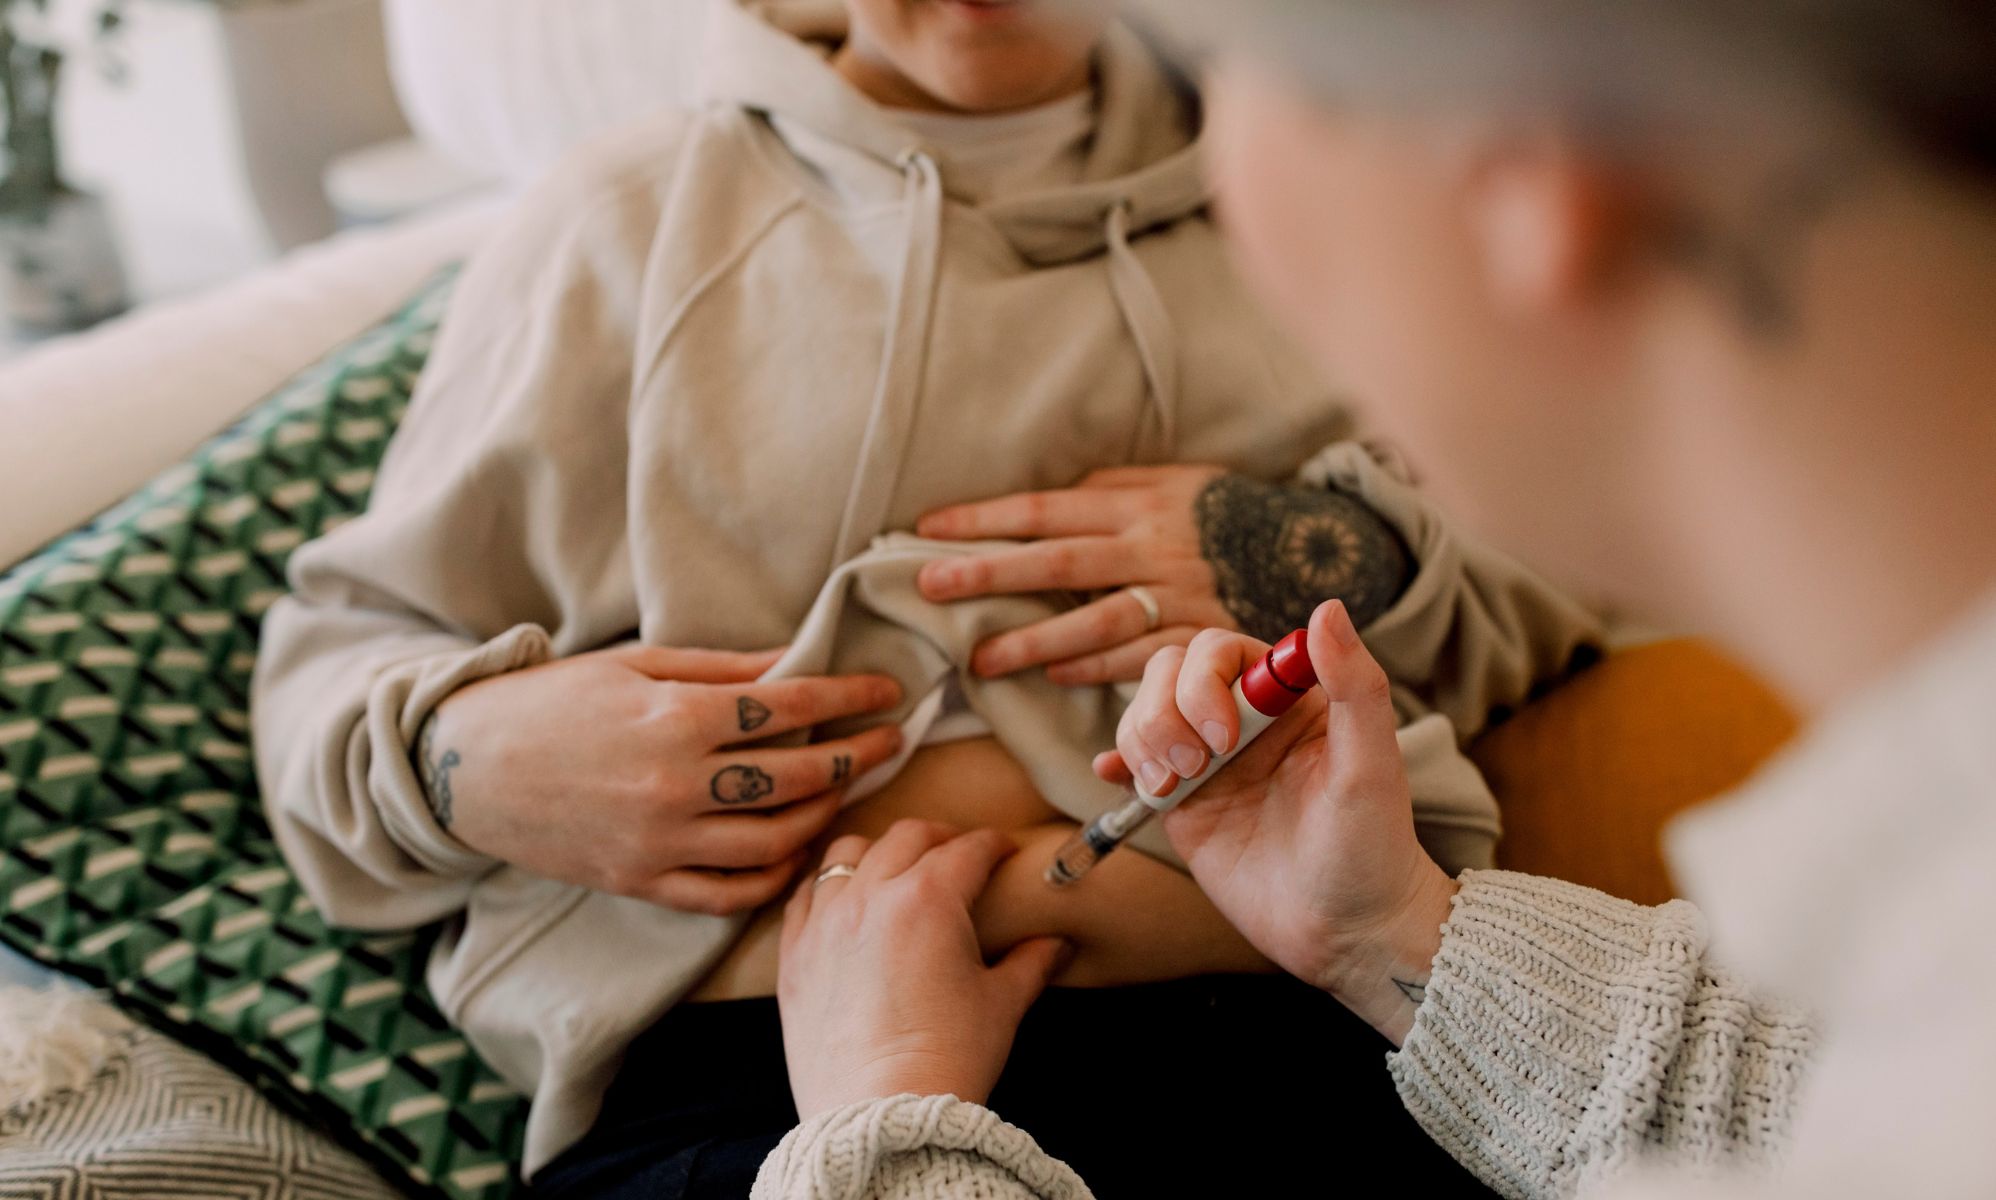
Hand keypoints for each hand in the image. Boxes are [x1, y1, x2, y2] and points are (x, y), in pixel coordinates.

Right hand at [421, 643, 903, 915]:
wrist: (464, 767)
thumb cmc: (551, 702)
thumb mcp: (635, 665)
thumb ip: (722, 669)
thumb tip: (796, 662)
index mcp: (674, 718)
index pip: (789, 708)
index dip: (850, 694)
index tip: (890, 690)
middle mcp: (674, 785)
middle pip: (796, 776)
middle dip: (856, 755)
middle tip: (892, 740)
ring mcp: (658, 842)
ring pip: (774, 841)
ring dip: (825, 815)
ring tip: (845, 790)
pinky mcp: (641, 883)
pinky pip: (727, 894)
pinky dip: (773, 877)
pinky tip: (797, 850)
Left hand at [777, 820, 1069, 1118]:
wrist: (879, 1114)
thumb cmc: (947, 1060)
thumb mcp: (1000, 1006)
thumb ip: (1031, 964)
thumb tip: (1058, 944)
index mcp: (928, 899)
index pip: (968, 850)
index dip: (993, 845)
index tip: (1004, 850)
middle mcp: (870, 896)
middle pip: (907, 837)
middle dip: (939, 837)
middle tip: (957, 852)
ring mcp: (824, 923)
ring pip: (846, 854)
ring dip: (877, 853)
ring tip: (894, 869)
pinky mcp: (794, 956)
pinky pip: (803, 898)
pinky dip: (827, 890)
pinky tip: (842, 903)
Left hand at [915, 465, 1237, 684]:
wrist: (1315, 546)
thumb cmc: (1223, 511)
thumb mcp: (1173, 481)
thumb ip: (1112, 487)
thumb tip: (1048, 502)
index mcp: (1136, 503)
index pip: (1046, 509)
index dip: (986, 518)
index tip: (929, 528)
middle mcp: (1150, 548)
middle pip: (1057, 562)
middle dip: (989, 574)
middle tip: (929, 587)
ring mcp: (1176, 596)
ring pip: (1094, 620)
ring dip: (1034, 641)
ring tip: (982, 660)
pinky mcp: (1200, 637)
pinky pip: (1140, 658)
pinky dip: (1096, 669)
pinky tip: (1055, 675)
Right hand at [1095, 601, 1457, 1042]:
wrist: (1345, 933)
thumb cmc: (1372, 849)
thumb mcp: (1372, 766)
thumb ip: (1355, 685)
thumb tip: (1328, 608)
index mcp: (1291, 698)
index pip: (1222, 649)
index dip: (1206, 679)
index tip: (1226, 736)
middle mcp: (1245, 720)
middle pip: (1171, 672)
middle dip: (1166, 712)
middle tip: (1196, 767)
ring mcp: (1209, 760)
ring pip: (1145, 711)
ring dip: (1142, 738)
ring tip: (1172, 786)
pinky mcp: (1183, 803)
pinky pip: (1133, 763)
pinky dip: (1118, 762)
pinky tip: (1117, 776)